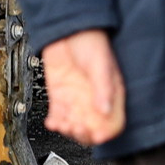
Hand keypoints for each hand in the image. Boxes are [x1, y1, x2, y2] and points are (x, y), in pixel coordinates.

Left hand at [40, 29, 125, 145]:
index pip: (112, 122)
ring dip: (68, 130)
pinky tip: (52, 122)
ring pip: (74, 124)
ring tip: (63, 125)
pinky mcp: (60, 95)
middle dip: (84, 133)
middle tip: (76, 129)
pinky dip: (55, 122)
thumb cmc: (90, 41)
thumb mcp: (100, 64)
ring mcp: (76, 98)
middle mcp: (93, 99)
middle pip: (91, 128)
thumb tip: (106, 111)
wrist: (67, 28)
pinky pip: (59, 114)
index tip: (96, 136)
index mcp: (110, 93)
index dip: (105, 132)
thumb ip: (103, 88)